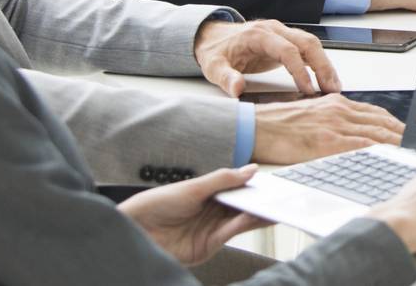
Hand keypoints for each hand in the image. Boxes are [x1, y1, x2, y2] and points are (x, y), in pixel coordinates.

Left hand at [117, 165, 267, 265]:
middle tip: (282, 195)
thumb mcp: (192, 187)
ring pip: (241, 220)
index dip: (254, 186)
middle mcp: (212, 212)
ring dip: (258, 213)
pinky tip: (257, 215)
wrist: (133, 231)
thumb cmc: (156, 204)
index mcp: (208, 194)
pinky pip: (231, 233)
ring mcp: (210, 230)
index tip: (274, 182)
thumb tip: (251, 169)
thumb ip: (223, 179)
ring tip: (276, 204)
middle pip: (242, 206)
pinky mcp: (207, 247)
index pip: (237, 189)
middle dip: (261, 200)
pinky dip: (246, 224)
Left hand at [194, 19, 339, 96]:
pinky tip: (326, 79)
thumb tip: (237, 89)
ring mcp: (282, 34)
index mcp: (259, 35)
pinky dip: (320, 63)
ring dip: (325, 65)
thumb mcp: (213, 66)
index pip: (287, 50)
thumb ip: (226, 78)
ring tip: (334, 87)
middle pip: (307, 43)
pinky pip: (308, 49)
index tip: (308, 89)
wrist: (213, 37)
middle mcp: (275, 30)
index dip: (300, 70)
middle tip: (331, 89)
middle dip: (323, 66)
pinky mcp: (286, 41)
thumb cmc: (215, 51)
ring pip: (312, 44)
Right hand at [251, 93, 405, 163]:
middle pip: (382, 121)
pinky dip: (378, 151)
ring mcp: (335, 125)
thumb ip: (332, 120)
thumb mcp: (312, 115)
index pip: (375, 113)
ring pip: (376, 132)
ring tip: (410, 151)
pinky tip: (388, 157)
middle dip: (402, 133)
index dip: (395, 123)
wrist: (255, 128)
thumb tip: (350, 132)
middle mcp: (339, 110)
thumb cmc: (278, 125)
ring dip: (396, 142)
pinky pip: (361, 145)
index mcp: (336, 103)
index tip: (407, 131)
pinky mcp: (327, 141)